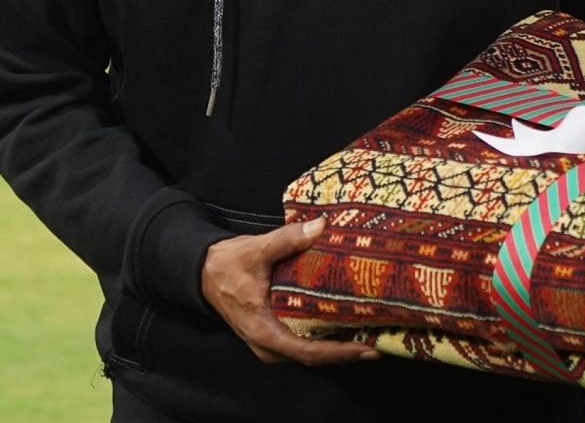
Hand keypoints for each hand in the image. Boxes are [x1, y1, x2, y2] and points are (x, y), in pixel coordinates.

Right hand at [202, 219, 378, 365]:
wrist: (204, 271)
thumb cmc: (227, 264)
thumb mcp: (256, 249)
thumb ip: (288, 239)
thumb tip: (321, 226)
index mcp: (263, 331)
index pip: (307, 352)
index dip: (339, 353)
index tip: (367, 350)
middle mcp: (268, 345)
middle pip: (313, 357)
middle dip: (347, 351)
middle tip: (380, 339)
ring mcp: (271, 343)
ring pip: (310, 352)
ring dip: (338, 346)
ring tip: (371, 333)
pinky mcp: (274, 334)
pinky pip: (304, 343)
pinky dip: (326, 338)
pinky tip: (348, 325)